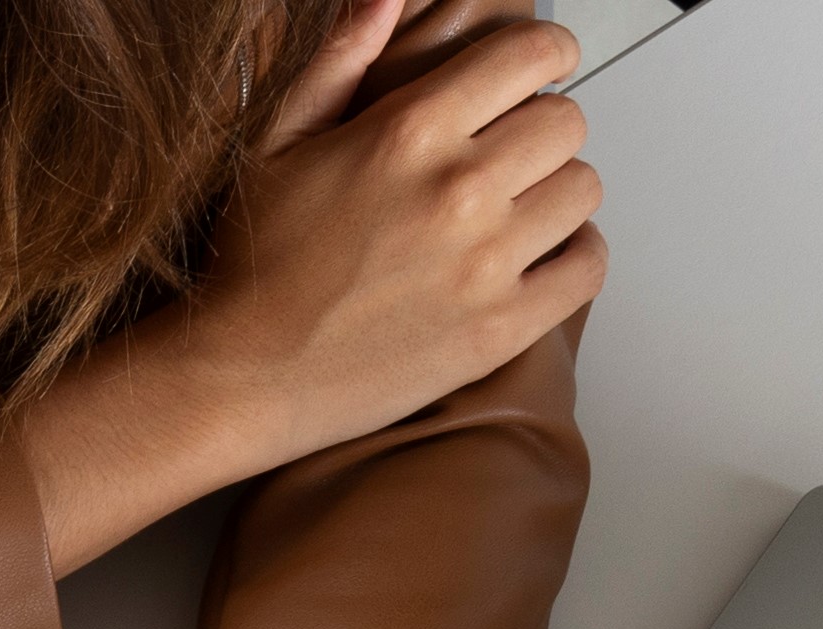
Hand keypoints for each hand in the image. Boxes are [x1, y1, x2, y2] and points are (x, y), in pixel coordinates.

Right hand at [13, 6, 602, 571]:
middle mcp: (459, 189)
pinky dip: (575, 258)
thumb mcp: (279, 146)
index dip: (545, 57)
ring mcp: (483, 264)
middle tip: (512, 159)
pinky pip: (587, 268)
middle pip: (566, 122)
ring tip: (519, 214)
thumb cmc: (251, 270)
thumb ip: (340, 63)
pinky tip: (539, 261)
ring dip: (556, 195)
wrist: (236, 382)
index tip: (537, 76)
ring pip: (581, 190)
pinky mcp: (495, 330)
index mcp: (411, 131)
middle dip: (543, 132)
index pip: (534, 54)